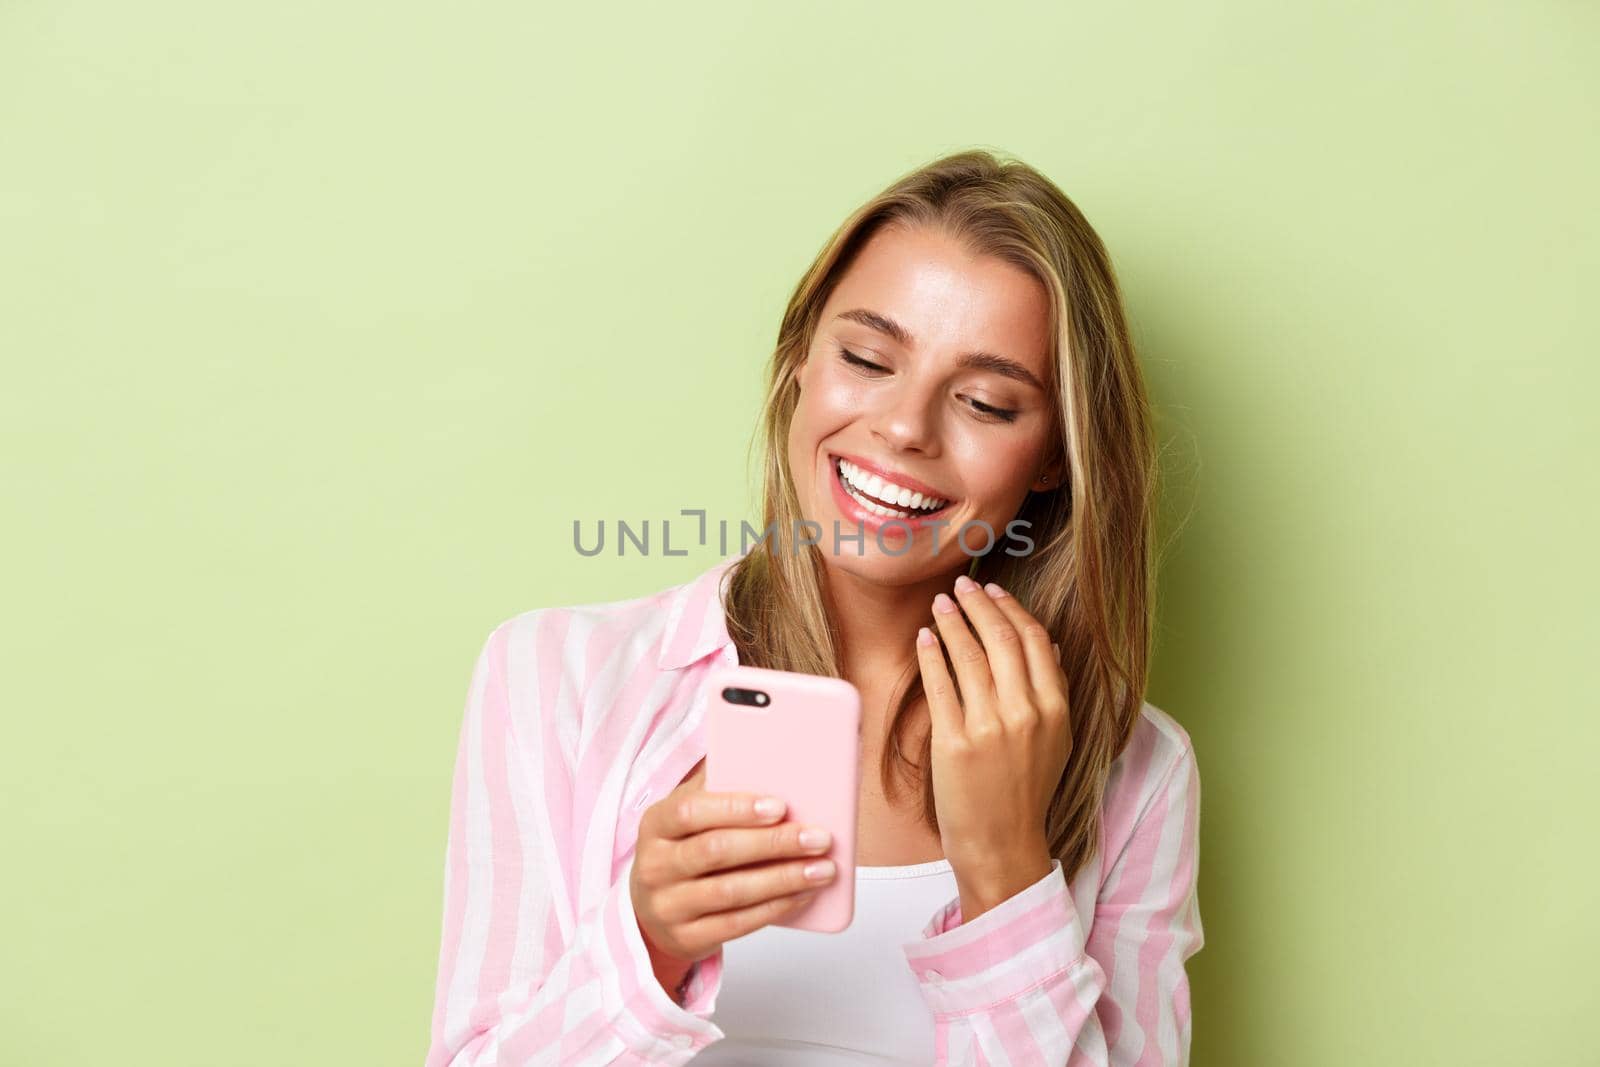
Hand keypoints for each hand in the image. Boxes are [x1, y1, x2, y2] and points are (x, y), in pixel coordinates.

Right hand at [630, 761, 836, 996]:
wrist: (651, 910)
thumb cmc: (682, 848)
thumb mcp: (688, 814)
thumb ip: (718, 786)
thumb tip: (769, 753)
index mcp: (656, 824)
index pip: (691, 811)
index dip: (736, 808)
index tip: (780, 805)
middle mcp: (656, 865)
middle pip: (716, 852)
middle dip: (774, 844)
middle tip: (818, 837)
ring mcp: (669, 906)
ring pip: (731, 892)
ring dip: (784, 879)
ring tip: (823, 868)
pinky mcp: (687, 938)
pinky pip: (737, 925)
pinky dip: (776, 907)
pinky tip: (804, 893)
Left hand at [915, 574, 1071, 916]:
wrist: (1001, 843)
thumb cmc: (1025, 790)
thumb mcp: (1056, 740)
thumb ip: (1053, 692)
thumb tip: (1050, 646)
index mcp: (1055, 709)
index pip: (1034, 640)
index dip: (1011, 608)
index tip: (992, 591)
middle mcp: (1026, 713)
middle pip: (1001, 638)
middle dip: (978, 604)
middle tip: (960, 586)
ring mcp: (990, 728)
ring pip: (969, 655)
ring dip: (952, 622)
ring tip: (939, 604)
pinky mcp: (954, 743)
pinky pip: (941, 685)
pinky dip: (932, 655)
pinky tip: (925, 638)